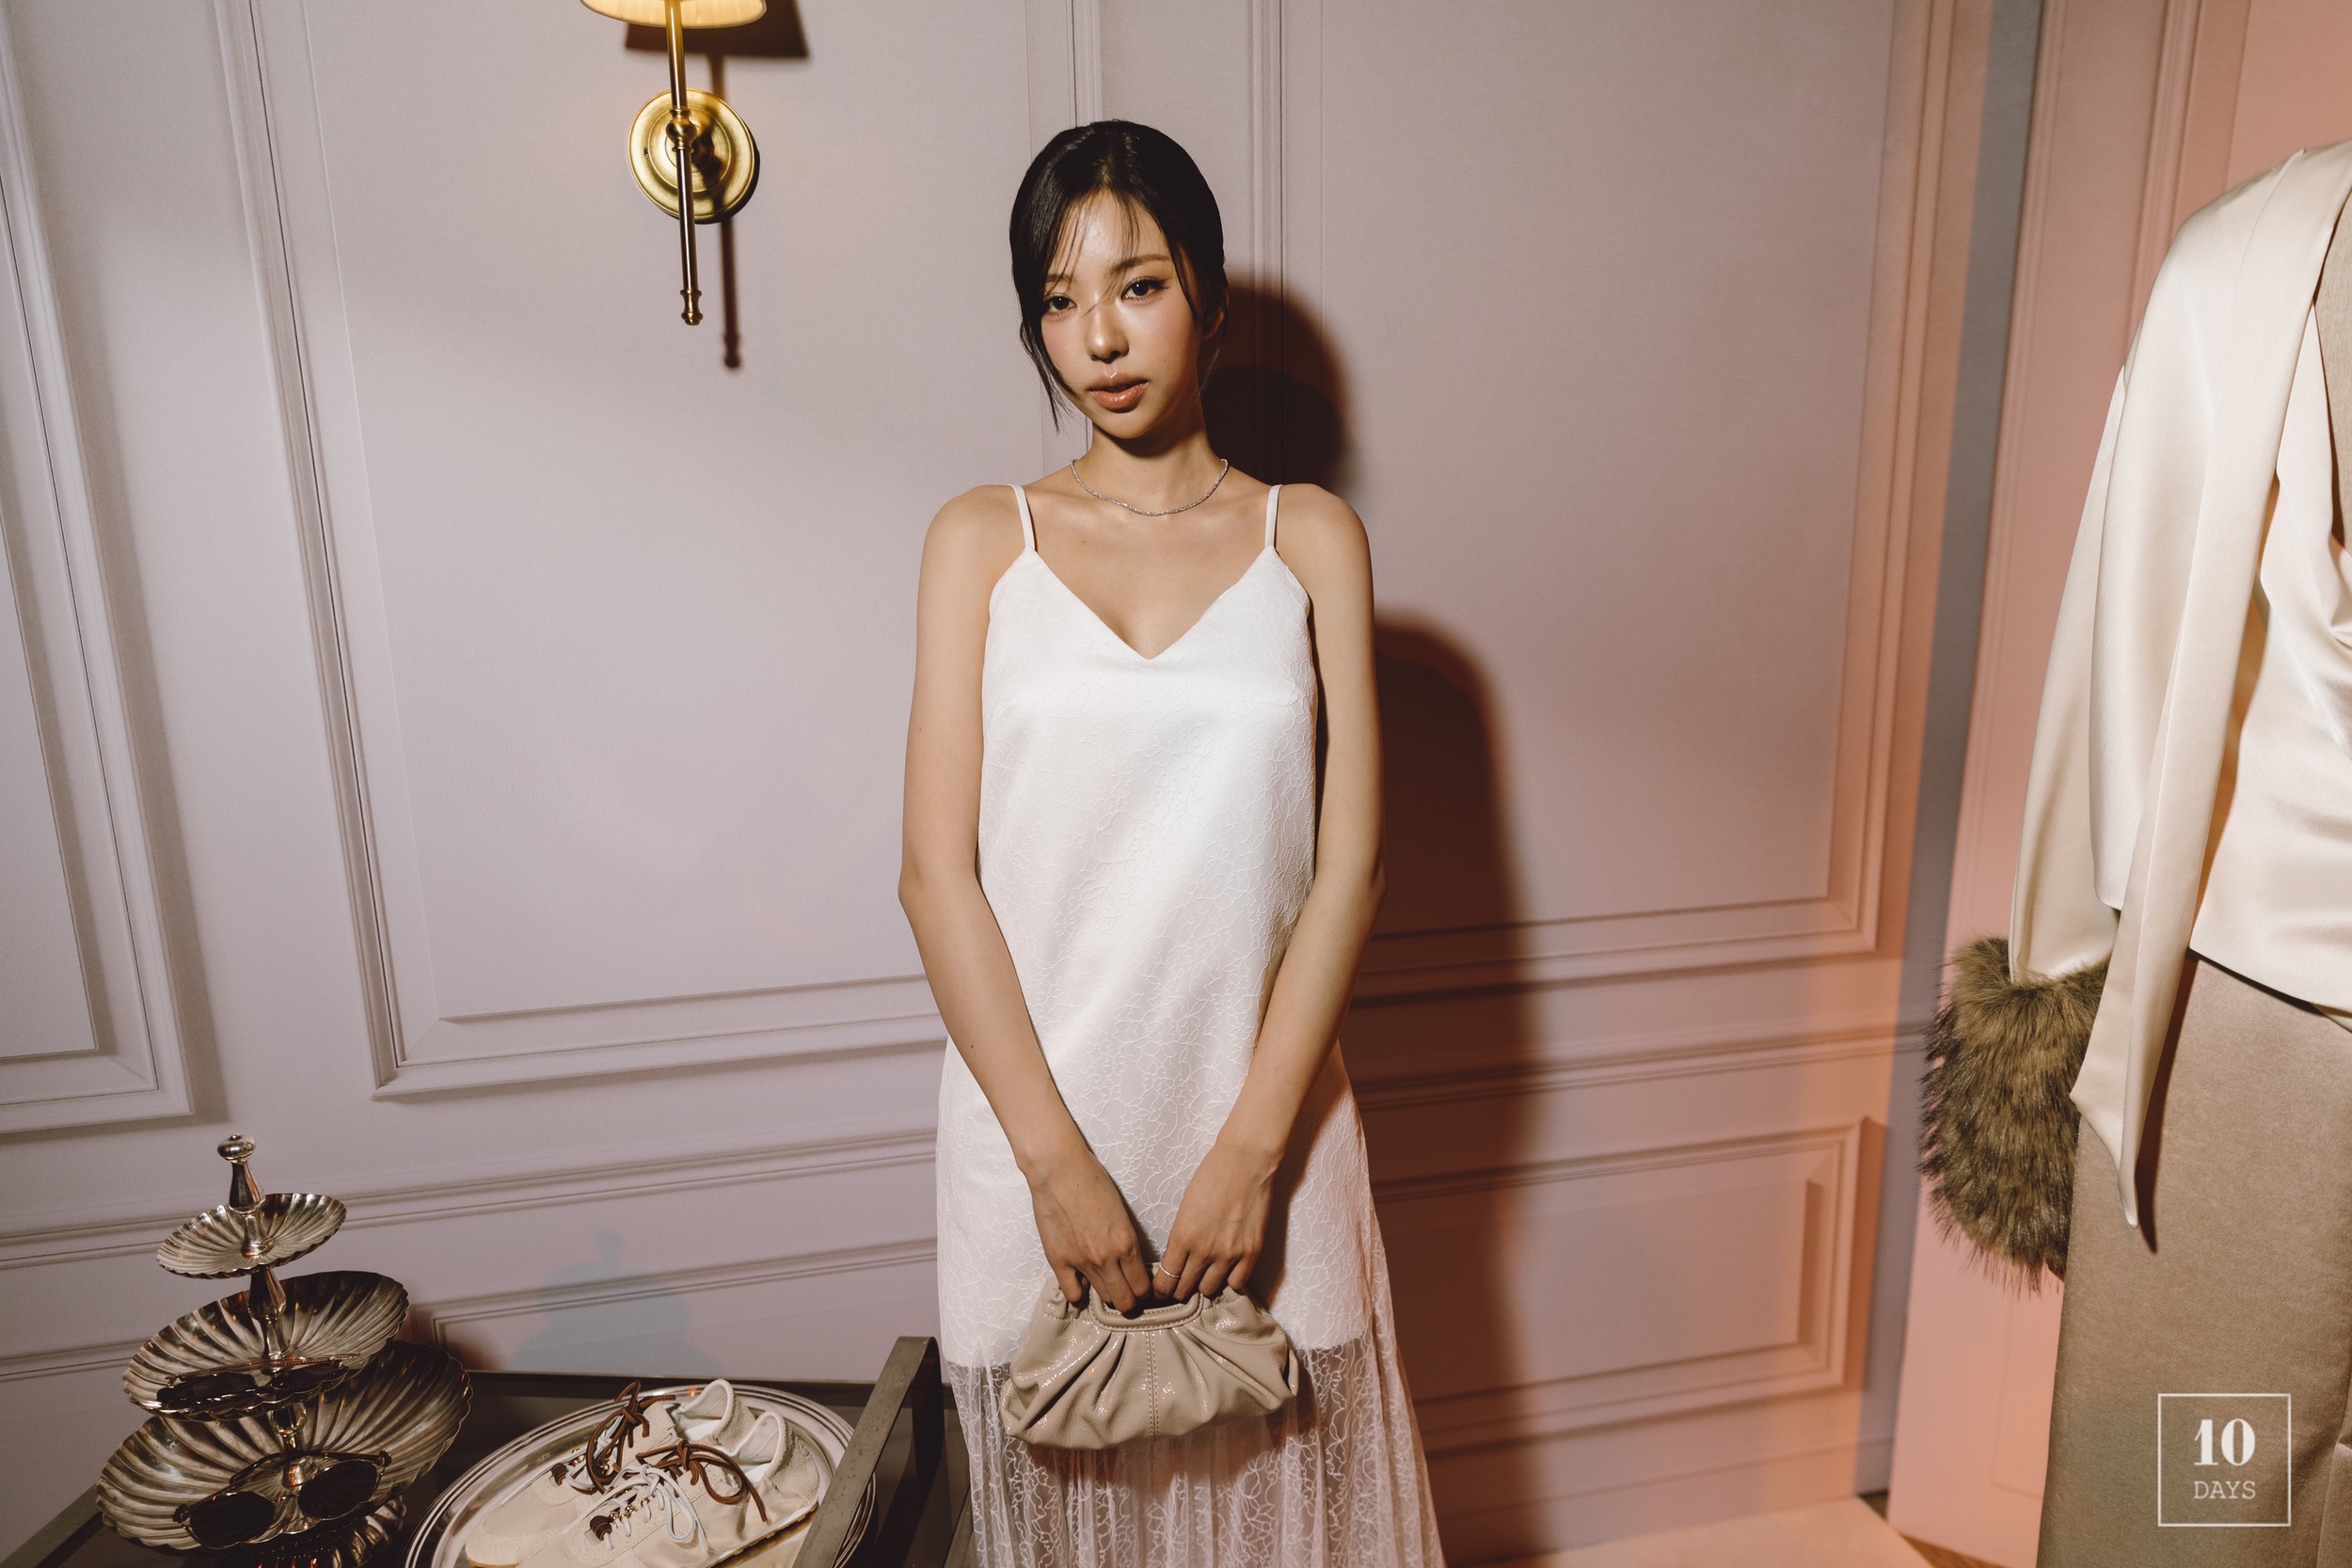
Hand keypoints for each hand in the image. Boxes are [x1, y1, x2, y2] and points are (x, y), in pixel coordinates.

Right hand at [1027, 1147, 1151, 1311]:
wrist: (1059, 1170)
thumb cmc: (1092, 1182)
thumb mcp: (1122, 1213)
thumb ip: (1126, 1241)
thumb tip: (1130, 1264)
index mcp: (1126, 1243)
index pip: (1143, 1287)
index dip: (1144, 1291)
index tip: (1141, 1286)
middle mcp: (1107, 1258)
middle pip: (1125, 1301)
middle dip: (1130, 1299)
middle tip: (1126, 1288)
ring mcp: (1081, 1262)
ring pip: (1103, 1298)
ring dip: (1107, 1293)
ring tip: (1105, 1281)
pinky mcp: (1059, 1261)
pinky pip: (1073, 1294)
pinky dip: (1080, 1292)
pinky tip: (1082, 1280)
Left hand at [1159, 1138, 1277, 1298]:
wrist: (1245, 1161)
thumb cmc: (1212, 1176)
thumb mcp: (1185, 1207)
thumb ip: (1181, 1237)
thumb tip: (1178, 1260)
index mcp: (1182, 1237)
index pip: (1165, 1281)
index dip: (1162, 1289)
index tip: (1163, 1288)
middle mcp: (1204, 1251)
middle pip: (1185, 1289)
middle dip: (1180, 1288)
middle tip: (1182, 1282)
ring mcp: (1229, 1254)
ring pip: (1209, 1290)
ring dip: (1205, 1284)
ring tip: (1206, 1274)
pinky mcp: (1251, 1252)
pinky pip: (1237, 1283)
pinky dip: (1230, 1280)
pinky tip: (1228, 1269)